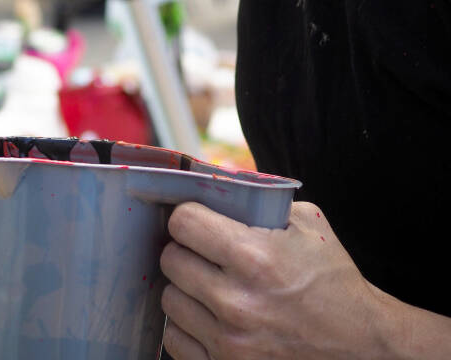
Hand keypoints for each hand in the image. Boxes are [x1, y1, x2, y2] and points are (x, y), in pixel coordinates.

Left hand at [160, 200, 388, 358]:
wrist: (362, 348)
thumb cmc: (334, 283)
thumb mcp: (309, 225)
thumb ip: (263, 201)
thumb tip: (220, 189)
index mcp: (255, 257)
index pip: (183, 222)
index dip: (187, 215)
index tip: (197, 219)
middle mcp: (236, 301)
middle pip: (171, 260)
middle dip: (184, 249)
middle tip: (201, 251)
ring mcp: (229, 342)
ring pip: (170, 300)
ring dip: (185, 289)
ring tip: (207, 284)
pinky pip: (175, 341)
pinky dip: (187, 327)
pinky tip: (207, 316)